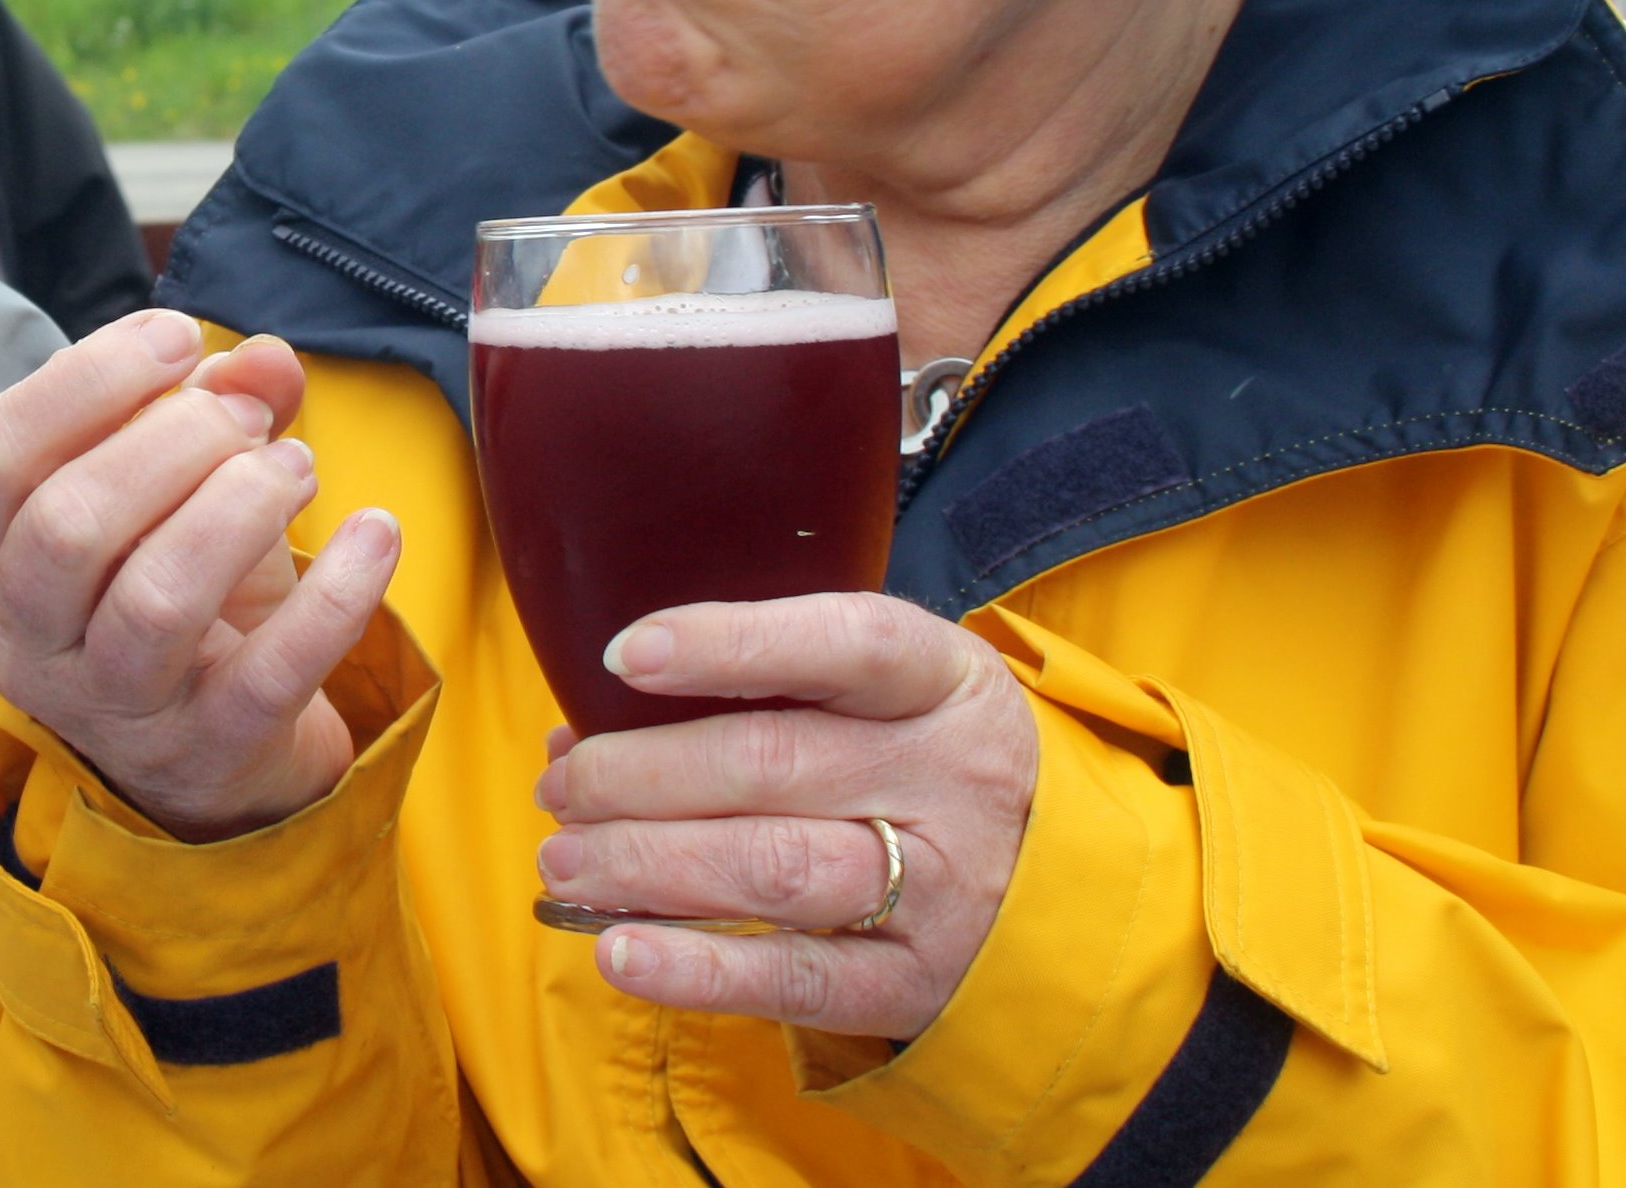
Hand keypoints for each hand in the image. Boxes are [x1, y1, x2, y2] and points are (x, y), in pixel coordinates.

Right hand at [0, 311, 401, 842]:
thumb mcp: (180, 494)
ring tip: (298, 467)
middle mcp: (31, 638)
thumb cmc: (178, 595)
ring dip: (238, 509)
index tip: (180, 340)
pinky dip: (335, 595)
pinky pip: (269, 675)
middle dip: (173, 443)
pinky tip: (377, 533)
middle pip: (68, 525)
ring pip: (155, 602)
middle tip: (248, 421)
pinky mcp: (210, 752)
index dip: (88, 380)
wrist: (221, 761)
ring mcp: (115, 708)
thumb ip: (215, 408)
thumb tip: (266, 358)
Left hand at [531, 593, 1038, 1039]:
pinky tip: (617, 950)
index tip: (625, 655)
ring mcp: (937, 888)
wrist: (1064, 889)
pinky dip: (697, 969)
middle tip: (562, 786)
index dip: (731, 645)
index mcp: (946, 682)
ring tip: (565, 860)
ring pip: (772, 868)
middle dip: (640, 774)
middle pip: (772, 765)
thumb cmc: (927, 762)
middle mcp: (949, 778)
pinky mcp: (912, 983)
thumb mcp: (896, 691)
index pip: (846, 643)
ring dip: (647, 864)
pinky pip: (794, 978)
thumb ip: (769, 689)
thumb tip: (587, 725)